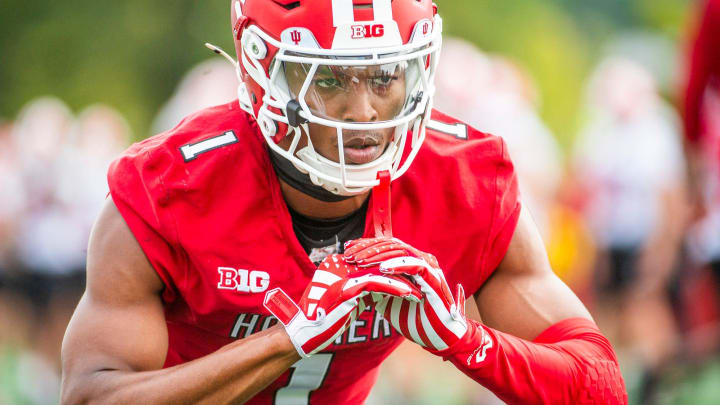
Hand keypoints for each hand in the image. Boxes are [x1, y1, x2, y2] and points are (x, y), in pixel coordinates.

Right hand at [263, 254, 420, 356]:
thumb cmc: (323, 319)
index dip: (392, 268)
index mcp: (336, 262)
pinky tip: (409, 295)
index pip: (371, 259)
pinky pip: (378, 284)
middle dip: (401, 272)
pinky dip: (395, 289)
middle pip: (378, 262)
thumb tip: (380, 286)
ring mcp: (342, 274)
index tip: (410, 276)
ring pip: (381, 271)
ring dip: (403, 281)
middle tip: (420, 281)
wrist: (304, 333)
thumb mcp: (345, 298)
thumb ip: (359, 288)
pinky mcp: (347, 288)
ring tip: (419, 291)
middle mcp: (338, 263)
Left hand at [344, 238, 468, 352]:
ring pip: (401, 251)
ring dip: (379, 255)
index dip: (366, 245)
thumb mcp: (388, 300)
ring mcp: (429, 268)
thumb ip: (376, 286)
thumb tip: (354, 279)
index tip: (347, 250)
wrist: (439, 339)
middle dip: (368, 248)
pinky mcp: (434, 278)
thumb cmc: (415, 320)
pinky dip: (398, 265)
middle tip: (349, 254)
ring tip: (361, 261)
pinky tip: (382, 268)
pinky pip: (415, 265)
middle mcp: (420, 261)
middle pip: (392, 244)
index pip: (386, 245)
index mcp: (411, 263)